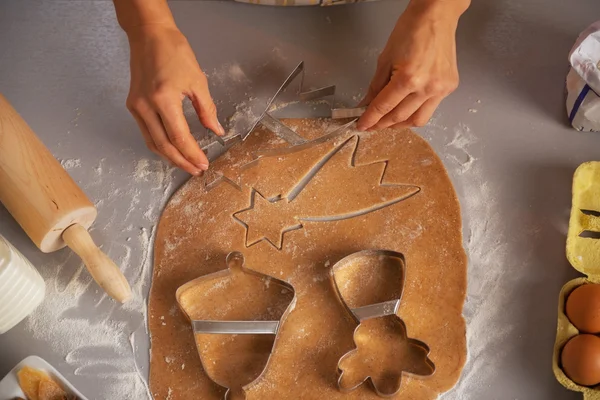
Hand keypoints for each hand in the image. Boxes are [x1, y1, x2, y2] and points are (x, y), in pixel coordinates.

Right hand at [125, 25, 223, 174]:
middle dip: (181, 161)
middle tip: (196, 170)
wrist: (149, 35)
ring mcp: (136, 107)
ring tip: (186, 164)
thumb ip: (207, 110)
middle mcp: (146, 106)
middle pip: (163, 145)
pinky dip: (159, 144)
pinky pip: (146, 132)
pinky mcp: (133, 105)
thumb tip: (216, 130)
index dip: (192, 154)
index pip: (179, 137)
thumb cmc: (174, 52)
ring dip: (169, 156)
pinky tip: (172, 149)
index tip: (203, 164)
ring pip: (152, 142)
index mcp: (163, 99)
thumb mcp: (197, 81)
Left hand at [357, 0, 468, 130]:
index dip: (370, 119)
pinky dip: (415, 112)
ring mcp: (440, 89)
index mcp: (408, 78)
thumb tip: (366, 105)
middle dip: (382, 124)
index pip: (384, 107)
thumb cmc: (411, 30)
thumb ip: (375, 87)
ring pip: (417, 120)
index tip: (361, 125)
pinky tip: (406, 107)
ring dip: (400, 124)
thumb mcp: (385, 59)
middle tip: (372, 124)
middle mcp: (427, 87)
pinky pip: (430, 109)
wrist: (436, 17)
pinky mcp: (449, 88)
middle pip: (399, 117)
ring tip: (388, 120)